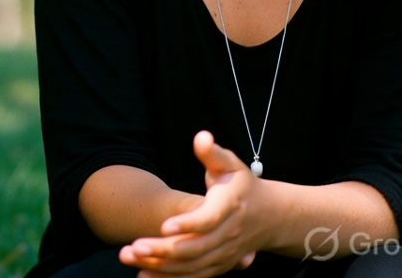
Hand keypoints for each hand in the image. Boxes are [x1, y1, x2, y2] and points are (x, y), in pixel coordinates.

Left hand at [119, 131, 262, 277]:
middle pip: (195, 248)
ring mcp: (225, 254)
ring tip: (131, 258)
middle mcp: (228, 235)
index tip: (164, 225)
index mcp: (230, 207)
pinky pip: (195, 276)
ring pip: (192, 266)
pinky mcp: (219, 265)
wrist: (270, 215)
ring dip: (161, 267)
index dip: (188, 224)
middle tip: (134, 247)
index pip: (209, 219)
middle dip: (163, 250)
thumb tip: (201, 137)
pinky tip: (144, 276)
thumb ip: (213, 152)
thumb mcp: (231, 164)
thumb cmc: (242, 183)